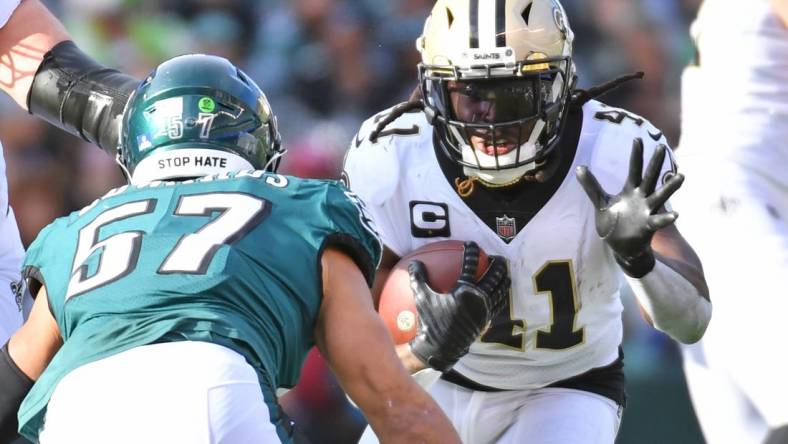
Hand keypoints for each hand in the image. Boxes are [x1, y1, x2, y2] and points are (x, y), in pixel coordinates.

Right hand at [408, 242, 509, 371]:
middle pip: (494, 275)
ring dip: (504, 279)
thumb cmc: (430, 322)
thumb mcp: (421, 299)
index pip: (470, 264)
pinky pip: (498, 305)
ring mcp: (485, 310)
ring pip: (501, 290)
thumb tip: (414, 263)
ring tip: (505, 273)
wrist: (441, 348)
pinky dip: (501, 296)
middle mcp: (478, 298)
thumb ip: (418, 278)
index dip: (471, 251)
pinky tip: (500, 295)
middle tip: (496, 257)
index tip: (471, 245)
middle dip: (497, 263)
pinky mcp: (487, 320)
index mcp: (464, 290)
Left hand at [576, 138, 683, 277]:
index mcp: (630, 190)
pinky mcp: (648, 226)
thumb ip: (591, 186)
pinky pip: (658, 221)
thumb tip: (579, 167)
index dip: (635, 155)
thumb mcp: (600, 202)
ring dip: (670, 187)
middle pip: (649, 177)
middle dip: (655, 163)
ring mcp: (647, 211)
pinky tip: (675, 214)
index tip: (637, 139)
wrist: (619, 246)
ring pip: (660, 196)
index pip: (633, 169)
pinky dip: (666, 218)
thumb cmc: (613, 223)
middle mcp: (641, 198)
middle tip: (662, 147)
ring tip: (681, 176)